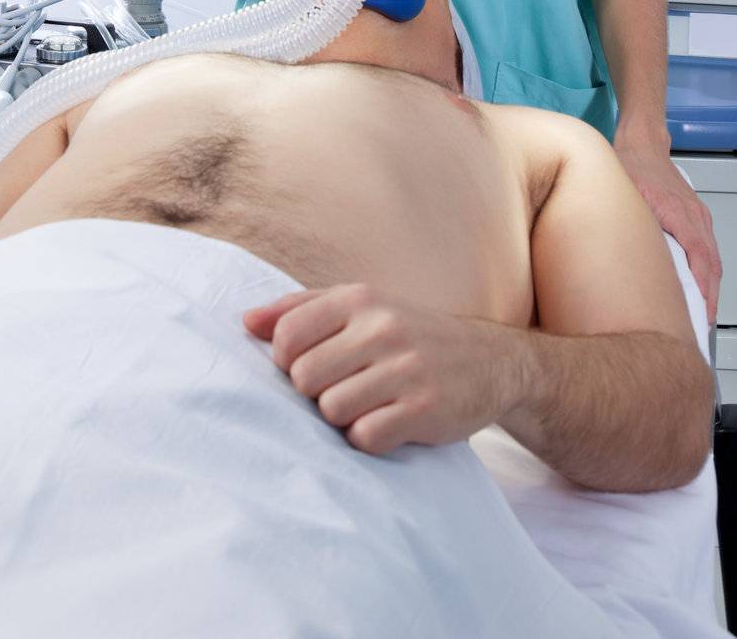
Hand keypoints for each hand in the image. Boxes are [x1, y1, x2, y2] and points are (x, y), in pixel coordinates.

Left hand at [243, 283, 518, 455]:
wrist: (491, 361)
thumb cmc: (409, 334)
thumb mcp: (360, 307)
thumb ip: (299, 310)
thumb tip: (245, 322)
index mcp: (360, 299)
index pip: (288, 335)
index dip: (286, 362)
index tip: (307, 368)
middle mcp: (382, 328)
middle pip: (305, 378)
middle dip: (316, 392)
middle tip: (344, 388)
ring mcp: (405, 369)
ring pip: (330, 410)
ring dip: (342, 417)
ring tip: (368, 404)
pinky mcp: (424, 410)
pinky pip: (365, 437)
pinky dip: (368, 438)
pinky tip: (387, 423)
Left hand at [613, 138, 721, 324]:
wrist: (642, 143)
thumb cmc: (631, 164)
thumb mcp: (624, 193)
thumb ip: (630, 222)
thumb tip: (630, 256)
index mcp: (679, 212)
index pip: (699, 258)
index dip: (702, 290)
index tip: (700, 313)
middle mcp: (694, 215)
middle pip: (711, 265)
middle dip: (709, 298)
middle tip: (699, 325)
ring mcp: (698, 216)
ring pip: (712, 259)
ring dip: (709, 287)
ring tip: (699, 314)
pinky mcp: (696, 216)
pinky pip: (707, 249)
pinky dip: (706, 271)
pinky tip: (697, 286)